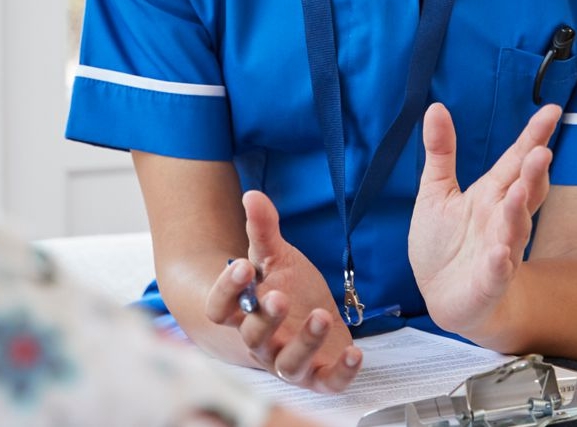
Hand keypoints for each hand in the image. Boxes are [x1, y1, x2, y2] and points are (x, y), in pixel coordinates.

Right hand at [204, 190, 361, 391]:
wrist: (314, 316)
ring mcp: (289, 362)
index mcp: (243, 312)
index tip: (243, 265)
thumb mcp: (278, 257)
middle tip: (280, 296)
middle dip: (266, 318)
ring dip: (304, 343)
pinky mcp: (320, 376)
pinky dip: (342, 372)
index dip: (227, 290)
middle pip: (253, 337)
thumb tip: (252, 194)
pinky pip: (328, 382)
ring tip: (321, 316)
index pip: (220, 309)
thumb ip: (263, 230)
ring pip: (288, 364)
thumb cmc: (289, 287)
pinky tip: (356, 352)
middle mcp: (261, 343)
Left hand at [409, 102, 560, 339]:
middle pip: (524, 191)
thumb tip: (436, 106)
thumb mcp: (436, 190)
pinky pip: (497, 272)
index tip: (553, 110)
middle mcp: (501, 219)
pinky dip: (500, 264)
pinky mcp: (488, 281)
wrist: (443, 296)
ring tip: (521, 191)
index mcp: (491, 194)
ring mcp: (498, 250)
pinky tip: (502, 254)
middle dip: (533, 172)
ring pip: (514, 229)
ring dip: (518, 212)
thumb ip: (441, 151)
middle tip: (542, 151)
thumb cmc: (445, 241)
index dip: (533, 136)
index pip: (515, 160)